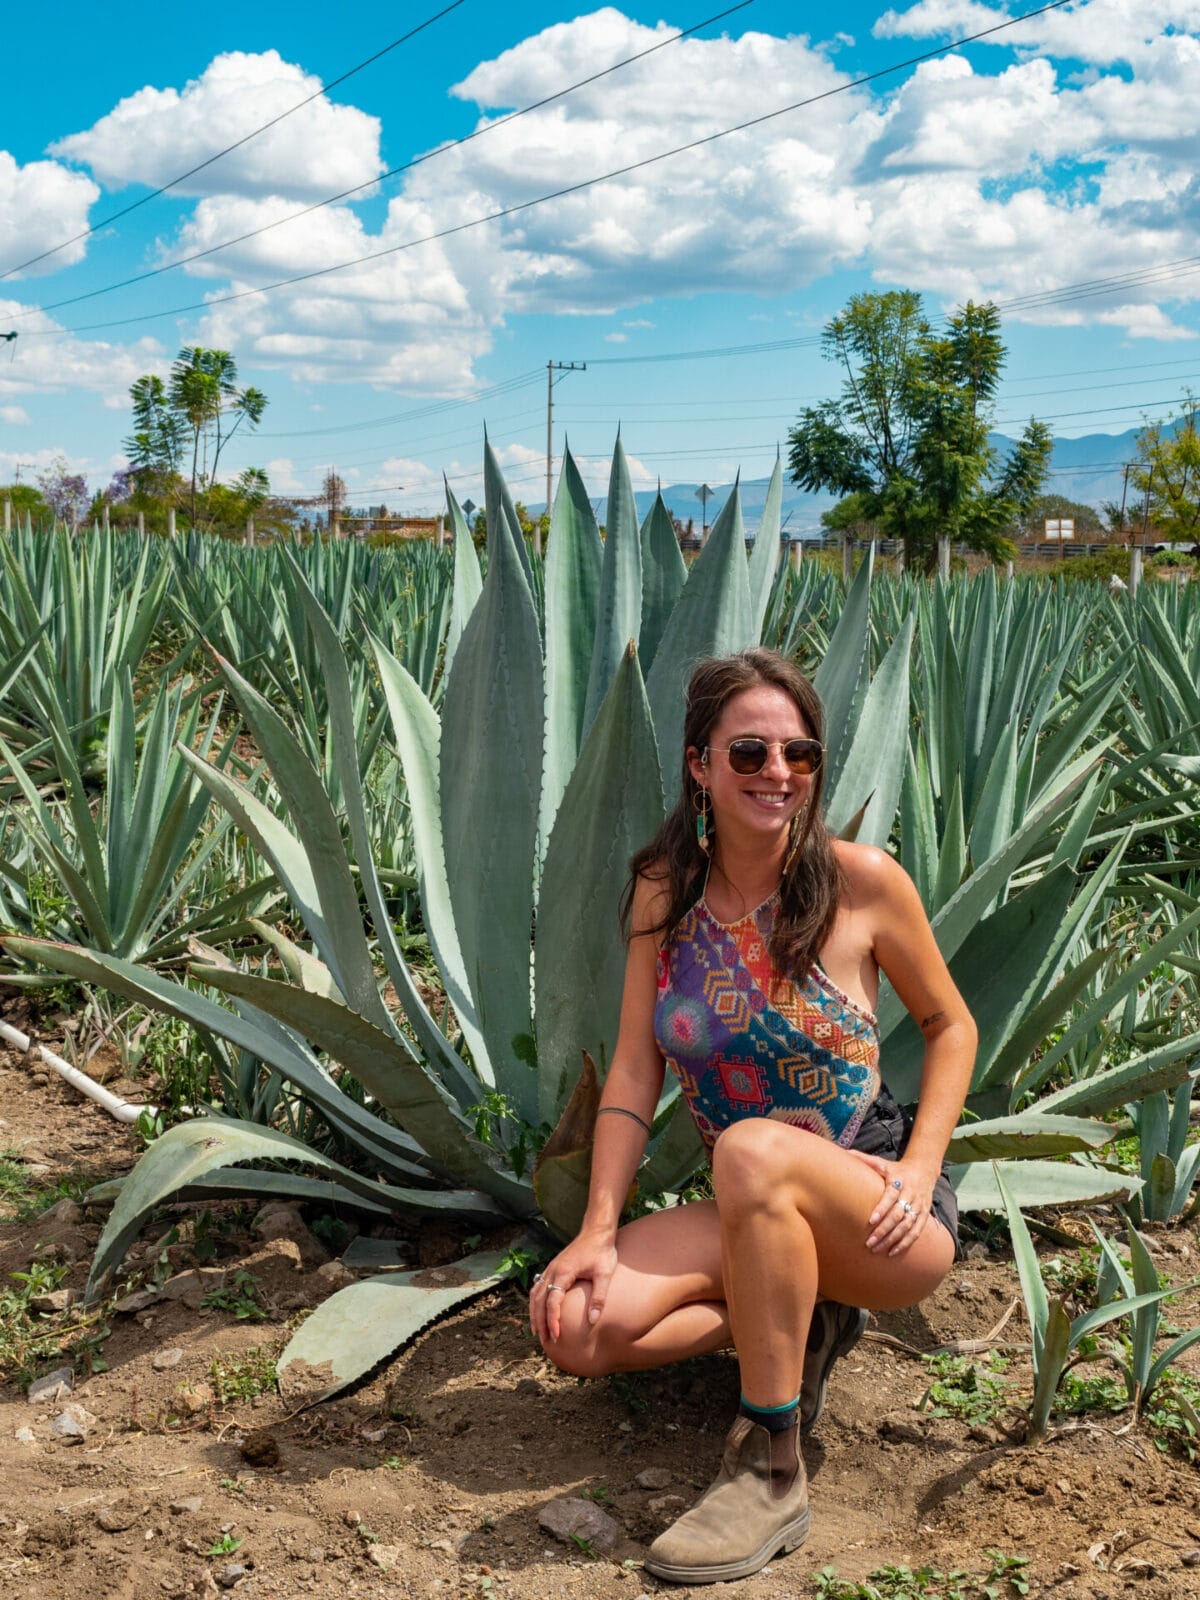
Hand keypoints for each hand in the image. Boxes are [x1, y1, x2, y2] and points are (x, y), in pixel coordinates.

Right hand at [528, 1230, 618, 1345]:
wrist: (596, 1231)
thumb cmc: (602, 1251)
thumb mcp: (605, 1274)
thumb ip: (599, 1297)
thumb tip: (593, 1320)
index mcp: (563, 1272)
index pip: (552, 1301)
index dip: (553, 1320)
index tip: (556, 1336)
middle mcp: (552, 1270)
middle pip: (539, 1301)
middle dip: (540, 1322)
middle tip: (545, 1340)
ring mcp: (551, 1268)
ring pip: (536, 1294)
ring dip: (535, 1313)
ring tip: (538, 1331)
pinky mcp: (553, 1268)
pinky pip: (538, 1287)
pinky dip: (536, 1302)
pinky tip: (538, 1312)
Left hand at [848, 1149, 936, 1256]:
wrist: (924, 1171)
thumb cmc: (896, 1169)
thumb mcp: (882, 1163)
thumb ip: (864, 1159)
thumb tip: (843, 1152)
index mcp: (899, 1181)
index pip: (891, 1196)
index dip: (882, 1208)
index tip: (871, 1220)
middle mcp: (911, 1194)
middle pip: (898, 1215)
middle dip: (884, 1230)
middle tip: (869, 1243)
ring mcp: (919, 1206)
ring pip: (907, 1226)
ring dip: (893, 1240)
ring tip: (877, 1249)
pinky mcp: (924, 1215)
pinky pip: (916, 1232)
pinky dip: (905, 1243)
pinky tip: (893, 1252)